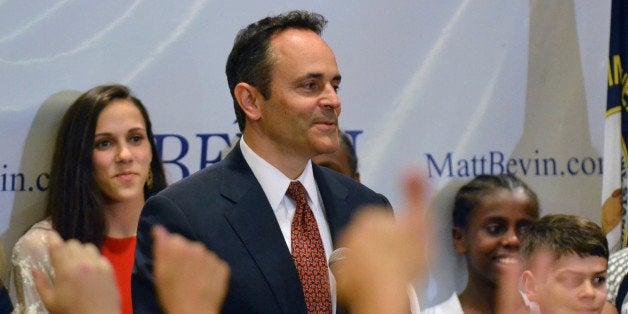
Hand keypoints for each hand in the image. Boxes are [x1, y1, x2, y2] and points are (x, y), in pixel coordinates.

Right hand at [33, 232, 119, 313]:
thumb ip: (41, 283)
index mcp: (66, 270)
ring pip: (88, 247)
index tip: (50, 234)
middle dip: (66, 248)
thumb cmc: (71, 313)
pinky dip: (94, 258)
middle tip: (63, 258)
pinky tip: (91, 268)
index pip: (58, 247)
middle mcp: (83, 263)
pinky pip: (101, 256)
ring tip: (78, 262)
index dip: (53, 238)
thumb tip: (34, 269)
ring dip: (81, 251)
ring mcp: (99, 265)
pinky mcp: (110, 269)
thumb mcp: (50, 302)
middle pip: (73, 244)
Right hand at [152, 225, 229, 313]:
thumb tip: (159, 228)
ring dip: (199, 263)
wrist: (194, 312)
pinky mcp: (224, 266)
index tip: (170, 264)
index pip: (174, 239)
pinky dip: (211, 271)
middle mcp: (197, 246)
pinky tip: (205, 283)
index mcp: (178, 246)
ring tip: (194, 281)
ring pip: (204, 255)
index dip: (171, 252)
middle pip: (190, 246)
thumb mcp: (160, 271)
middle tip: (182, 275)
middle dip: (186, 256)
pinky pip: (215, 264)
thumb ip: (161, 246)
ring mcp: (212, 256)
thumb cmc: (171, 294)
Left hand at [335, 171, 431, 312]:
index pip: (386, 221)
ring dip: (375, 263)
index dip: (400, 234)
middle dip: (385, 247)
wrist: (386, 294)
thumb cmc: (405, 259)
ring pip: (364, 256)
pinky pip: (354, 275)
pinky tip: (376, 284)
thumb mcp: (419, 223)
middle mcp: (350, 232)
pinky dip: (363, 279)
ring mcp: (344, 254)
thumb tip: (413, 166)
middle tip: (400, 261)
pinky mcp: (341, 277)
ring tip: (390, 274)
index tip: (407, 245)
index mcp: (368, 216)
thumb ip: (416, 192)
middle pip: (374, 238)